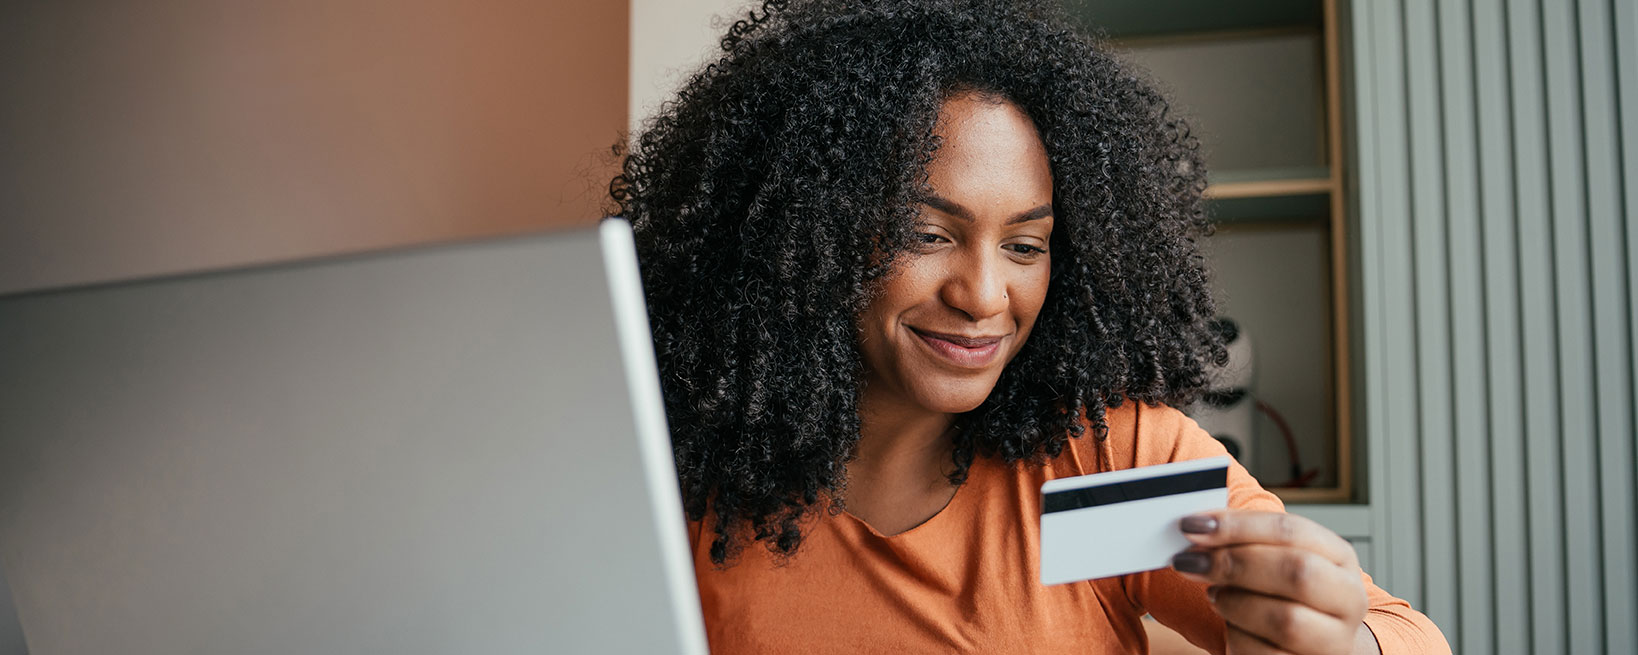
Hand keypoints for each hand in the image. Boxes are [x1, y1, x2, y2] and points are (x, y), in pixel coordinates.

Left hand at [1168, 510, 1371, 654]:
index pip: (1292, 531)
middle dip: (1236, 563)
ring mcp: (1334, 640)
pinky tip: (1229, 625)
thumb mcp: (1275, 558)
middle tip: (1192, 561)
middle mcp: (1348, 598)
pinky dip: (1237, 638)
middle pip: (1297, 572)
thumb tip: (1198, 526)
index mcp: (1339, 557)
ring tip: (1214, 595)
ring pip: (1286, 620)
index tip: (1193, 526)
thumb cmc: (1285, 593)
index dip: (1238, 526)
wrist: (1311, 643)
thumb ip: (1245, 539)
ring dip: (1235, 603)